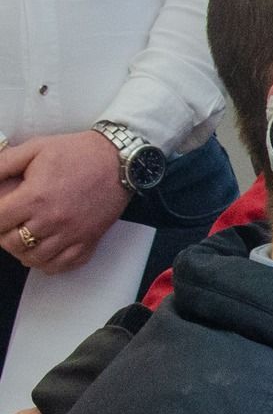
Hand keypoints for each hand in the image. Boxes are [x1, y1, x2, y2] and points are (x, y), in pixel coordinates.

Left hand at [0, 132, 128, 272]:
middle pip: (12, 244)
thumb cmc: (78, 153)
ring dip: (23, 252)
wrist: (119, 162)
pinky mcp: (89, 240)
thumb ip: (4, 164)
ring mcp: (72, 234)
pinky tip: (44, 254)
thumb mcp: (35, 148)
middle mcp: (53, 220)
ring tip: (23, 240)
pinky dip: (49, 264)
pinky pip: (64, 265)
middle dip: (4, 236)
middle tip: (8, 226)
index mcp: (35, 197)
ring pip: (35, 258)